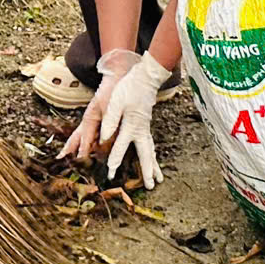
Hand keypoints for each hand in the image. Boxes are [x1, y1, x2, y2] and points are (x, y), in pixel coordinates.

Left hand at [65, 48, 173, 188]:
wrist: (146, 77)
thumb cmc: (129, 88)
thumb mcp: (116, 102)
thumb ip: (111, 120)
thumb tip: (105, 138)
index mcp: (132, 125)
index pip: (121, 146)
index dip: (114, 160)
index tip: (111, 174)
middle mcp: (141, 130)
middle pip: (145, 154)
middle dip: (147, 171)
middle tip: (151, 186)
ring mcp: (146, 128)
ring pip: (151, 151)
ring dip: (154, 166)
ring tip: (159, 179)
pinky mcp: (146, 125)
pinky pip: (150, 145)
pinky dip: (153, 156)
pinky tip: (154, 161)